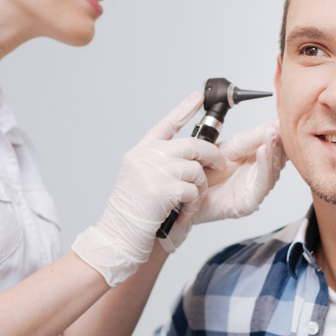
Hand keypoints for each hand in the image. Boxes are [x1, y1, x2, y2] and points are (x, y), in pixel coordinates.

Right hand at [72, 92, 223, 286]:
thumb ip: (158, 164)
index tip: (197, 97)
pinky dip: (193, 203)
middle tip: (218, 164)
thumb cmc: (131, 214)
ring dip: (200, 188)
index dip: (183, 109)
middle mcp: (144, 157)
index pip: (165, 124)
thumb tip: (188, 158)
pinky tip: (183, 211)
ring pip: (195, 169)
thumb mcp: (139, 180)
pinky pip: (192, 190)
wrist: (116, 238)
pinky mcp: (160, 189)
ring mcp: (151, 171)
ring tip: (189, 201)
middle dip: (210, 155)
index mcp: (139, 152)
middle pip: (190, 145)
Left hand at [159, 119, 286, 252]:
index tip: (282, 118)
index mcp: (255, 160)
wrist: (185, 194)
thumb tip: (271, 124)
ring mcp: (254, 189)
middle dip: (279, 141)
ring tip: (272, 135)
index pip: (274, 145)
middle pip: (278, 158)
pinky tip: (263, 152)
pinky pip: (261, 185)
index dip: (279, 132)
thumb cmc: (203, 174)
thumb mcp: (227, 149)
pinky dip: (265, 168)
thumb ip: (249, 138)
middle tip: (280, 125)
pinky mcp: (248, 203)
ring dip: (274, 151)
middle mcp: (258, 175)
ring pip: (273, 170)